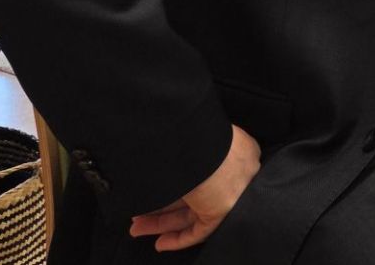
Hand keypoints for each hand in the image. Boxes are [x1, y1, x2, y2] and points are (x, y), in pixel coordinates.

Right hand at [129, 124, 258, 250]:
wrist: (198, 140)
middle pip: (196, 195)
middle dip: (163, 207)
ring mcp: (234, 189)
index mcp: (234, 147)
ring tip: (137, 227)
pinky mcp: (225, 207)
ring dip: (163, 222)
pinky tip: (161, 242)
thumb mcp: (186, 139)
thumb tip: (157, 157)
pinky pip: (203, 229)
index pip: (207, 173)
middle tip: (139, 215)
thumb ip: (180, 155)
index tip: (159, 191)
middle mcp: (237, 168)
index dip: (178, 187)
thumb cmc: (189, 133)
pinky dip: (181, 238)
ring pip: (195, 212)